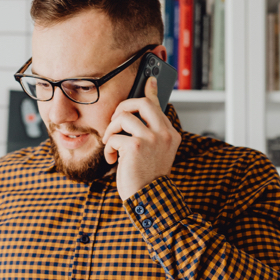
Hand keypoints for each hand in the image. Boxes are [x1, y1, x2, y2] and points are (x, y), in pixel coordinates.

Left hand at [102, 75, 180, 201]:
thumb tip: (135, 115)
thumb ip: (148, 134)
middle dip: (123, 107)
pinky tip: (112, 160)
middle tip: (115, 121)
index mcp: (171, 134)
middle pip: (142, 103)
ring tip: (111, 145)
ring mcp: (152, 138)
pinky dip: (109, 147)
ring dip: (111, 130)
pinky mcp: (136, 146)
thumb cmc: (147, 178)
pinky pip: (115, 136)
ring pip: (124, 117)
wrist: (150, 199)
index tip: (149, 79)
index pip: (159, 105)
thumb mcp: (153, 153)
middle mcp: (165, 133)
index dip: (151, 91)